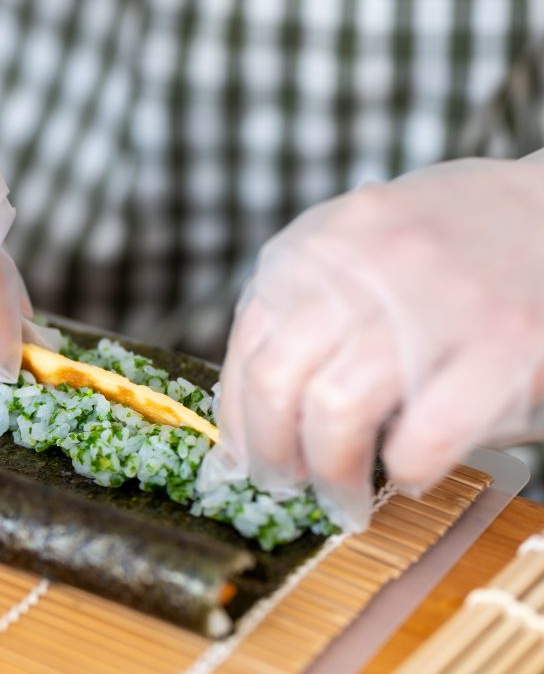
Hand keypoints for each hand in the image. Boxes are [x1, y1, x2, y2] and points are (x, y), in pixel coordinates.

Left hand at [205, 155, 543, 530]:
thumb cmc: (447, 251)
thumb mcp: (355, 256)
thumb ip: (304, 318)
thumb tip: (251, 428)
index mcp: (316, 245)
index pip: (248, 346)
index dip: (240, 420)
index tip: (246, 459)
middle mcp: (363, 263)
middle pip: (277, 379)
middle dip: (272, 454)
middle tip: (288, 486)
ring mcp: (433, 300)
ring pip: (337, 410)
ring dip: (332, 474)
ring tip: (345, 498)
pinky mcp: (503, 342)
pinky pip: (424, 435)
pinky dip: (406, 469)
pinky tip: (409, 471)